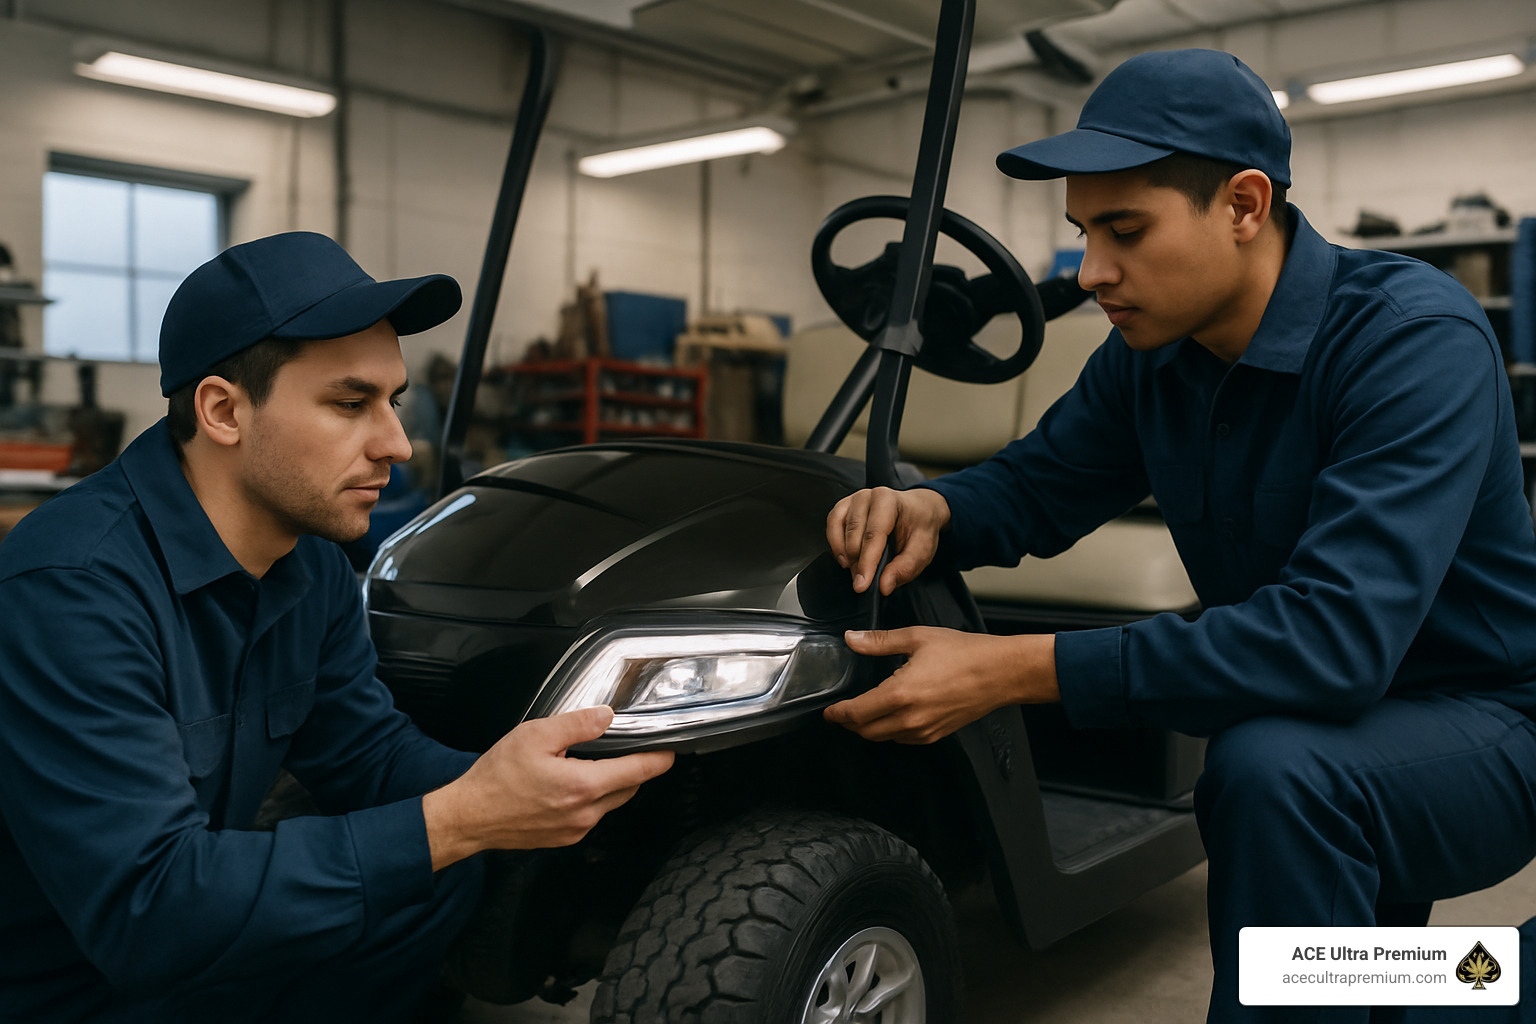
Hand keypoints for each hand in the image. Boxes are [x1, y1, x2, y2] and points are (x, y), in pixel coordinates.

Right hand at [423, 706, 673, 868]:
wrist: (469, 817)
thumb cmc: (496, 777)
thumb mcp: (535, 736)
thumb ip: (576, 724)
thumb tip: (607, 716)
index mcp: (583, 786)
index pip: (638, 772)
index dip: (659, 758)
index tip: (671, 750)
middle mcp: (585, 814)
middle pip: (629, 788)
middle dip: (634, 769)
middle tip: (627, 748)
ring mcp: (576, 830)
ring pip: (610, 803)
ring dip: (610, 784)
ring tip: (591, 763)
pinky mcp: (564, 838)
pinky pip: (591, 816)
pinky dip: (591, 798)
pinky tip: (570, 783)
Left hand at [824, 627, 1057, 743]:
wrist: (1001, 673)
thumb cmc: (964, 652)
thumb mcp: (917, 638)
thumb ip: (879, 642)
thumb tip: (851, 640)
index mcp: (899, 694)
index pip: (856, 714)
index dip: (837, 715)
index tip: (828, 712)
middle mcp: (909, 718)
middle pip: (866, 732)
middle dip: (849, 724)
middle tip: (841, 713)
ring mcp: (924, 730)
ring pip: (884, 738)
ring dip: (869, 729)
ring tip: (863, 713)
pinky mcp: (936, 735)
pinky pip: (903, 740)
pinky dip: (890, 732)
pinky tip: (891, 716)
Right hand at [826, 486, 951, 595]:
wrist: (917, 510)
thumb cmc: (918, 526)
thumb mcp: (923, 550)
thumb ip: (905, 568)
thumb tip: (884, 585)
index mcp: (889, 501)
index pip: (873, 535)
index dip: (866, 563)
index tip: (862, 585)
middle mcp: (868, 496)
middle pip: (854, 535)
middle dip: (858, 562)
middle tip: (866, 580)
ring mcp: (853, 500)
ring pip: (839, 530)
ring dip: (846, 555)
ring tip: (857, 570)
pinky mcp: (843, 507)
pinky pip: (832, 525)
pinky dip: (835, 544)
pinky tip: (845, 557)